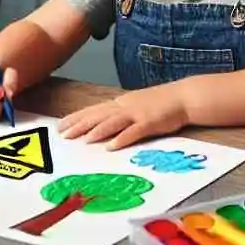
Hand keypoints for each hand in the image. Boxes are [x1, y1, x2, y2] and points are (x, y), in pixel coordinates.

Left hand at [58, 86, 187, 149]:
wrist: (183, 97)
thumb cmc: (160, 104)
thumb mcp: (136, 106)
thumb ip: (121, 115)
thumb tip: (104, 126)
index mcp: (120, 103)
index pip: (93, 110)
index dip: (76, 117)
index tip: (61, 125)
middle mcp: (125, 107)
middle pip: (98, 115)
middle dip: (80, 125)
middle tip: (63, 135)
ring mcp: (137, 114)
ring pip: (112, 123)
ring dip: (97, 131)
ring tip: (83, 140)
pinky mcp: (150, 123)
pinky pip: (133, 132)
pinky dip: (122, 139)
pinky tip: (111, 146)